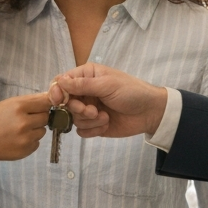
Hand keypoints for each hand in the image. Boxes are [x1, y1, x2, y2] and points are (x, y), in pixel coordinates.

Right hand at [0, 92, 50, 162]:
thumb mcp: (8, 104)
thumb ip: (29, 100)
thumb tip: (50, 97)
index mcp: (19, 107)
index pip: (45, 102)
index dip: (45, 104)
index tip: (43, 106)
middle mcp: (24, 123)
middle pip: (46, 117)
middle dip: (39, 117)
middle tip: (26, 119)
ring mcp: (26, 138)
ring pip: (43, 131)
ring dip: (35, 130)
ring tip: (20, 130)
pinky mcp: (27, 150)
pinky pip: (37, 142)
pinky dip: (31, 141)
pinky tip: (18, 139)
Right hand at [50, 63, 168, 138]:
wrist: (150, 112)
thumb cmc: (131, 92)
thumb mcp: (107, 85)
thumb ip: (82, 85)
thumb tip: (60, 82)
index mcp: (86, 76)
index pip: (62, 82)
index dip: (57, 91)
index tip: (59, 100)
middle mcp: (85, 92)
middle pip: (65, 103)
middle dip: (78, 109)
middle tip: (92, 110)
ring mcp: (89, 109)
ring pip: (74, 118)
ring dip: (89, 120)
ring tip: (105, 117)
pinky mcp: (94, 125)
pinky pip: (82, 131)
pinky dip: (93, 130)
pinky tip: (106, 124)